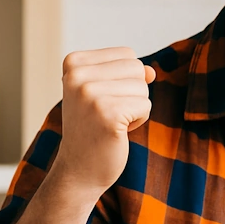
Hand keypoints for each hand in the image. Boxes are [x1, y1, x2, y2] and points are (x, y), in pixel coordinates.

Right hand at [51, 47, 155, 195]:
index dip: (124, 80)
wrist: (79, 169)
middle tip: (108, 114)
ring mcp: (90, 95)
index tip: (102, 100)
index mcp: (73, 63)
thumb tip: (151, 72)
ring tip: (111, 123)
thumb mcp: (104, 90)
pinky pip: (145, 106)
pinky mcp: (107, 114)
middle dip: (133, 93)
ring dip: (135, 109)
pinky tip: (118, 132)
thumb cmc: (94, 127)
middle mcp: (77, 75)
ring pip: (143, 88)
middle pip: (136, 68)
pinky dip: (138, 121)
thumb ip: (126, 73)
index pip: (127, 55)